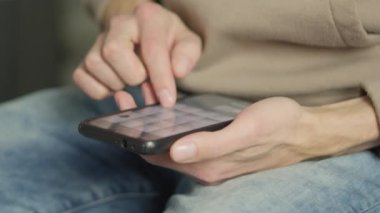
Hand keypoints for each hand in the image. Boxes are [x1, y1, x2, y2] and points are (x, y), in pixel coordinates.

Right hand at [73, 2, 201, 107]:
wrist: (148, 36)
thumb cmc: (169, 41)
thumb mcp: (187, 43)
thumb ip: (187, 55)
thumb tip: (177, 71)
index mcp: (148, 16)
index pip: (151, 49)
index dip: (160, 78)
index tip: (167, 101)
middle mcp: (119, 24)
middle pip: (113, 51)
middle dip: (133, 75)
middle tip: (145, 81)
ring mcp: (99, 40)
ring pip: (95, 64)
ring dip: (117, 83)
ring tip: (132, 82)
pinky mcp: (86, 58)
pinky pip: (81, 77)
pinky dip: (99, 90)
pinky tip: (116, 87)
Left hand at [141, 97, 311, 183]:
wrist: (303, 130)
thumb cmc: (277, 127)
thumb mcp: (246, 131)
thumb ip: (211, 144)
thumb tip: (175, 151)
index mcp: (206, 165)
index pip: (156, 156)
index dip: (135, 136)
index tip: (123, 110)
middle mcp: (204, 166)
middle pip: (159, 151)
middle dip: (140, 128)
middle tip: (129, 98)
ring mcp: (210, 158)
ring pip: (170, 144)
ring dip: (154, 124)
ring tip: (143, 97)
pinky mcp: (217, 148)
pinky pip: (184, 139)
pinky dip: (170, 124)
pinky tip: (168, 107)